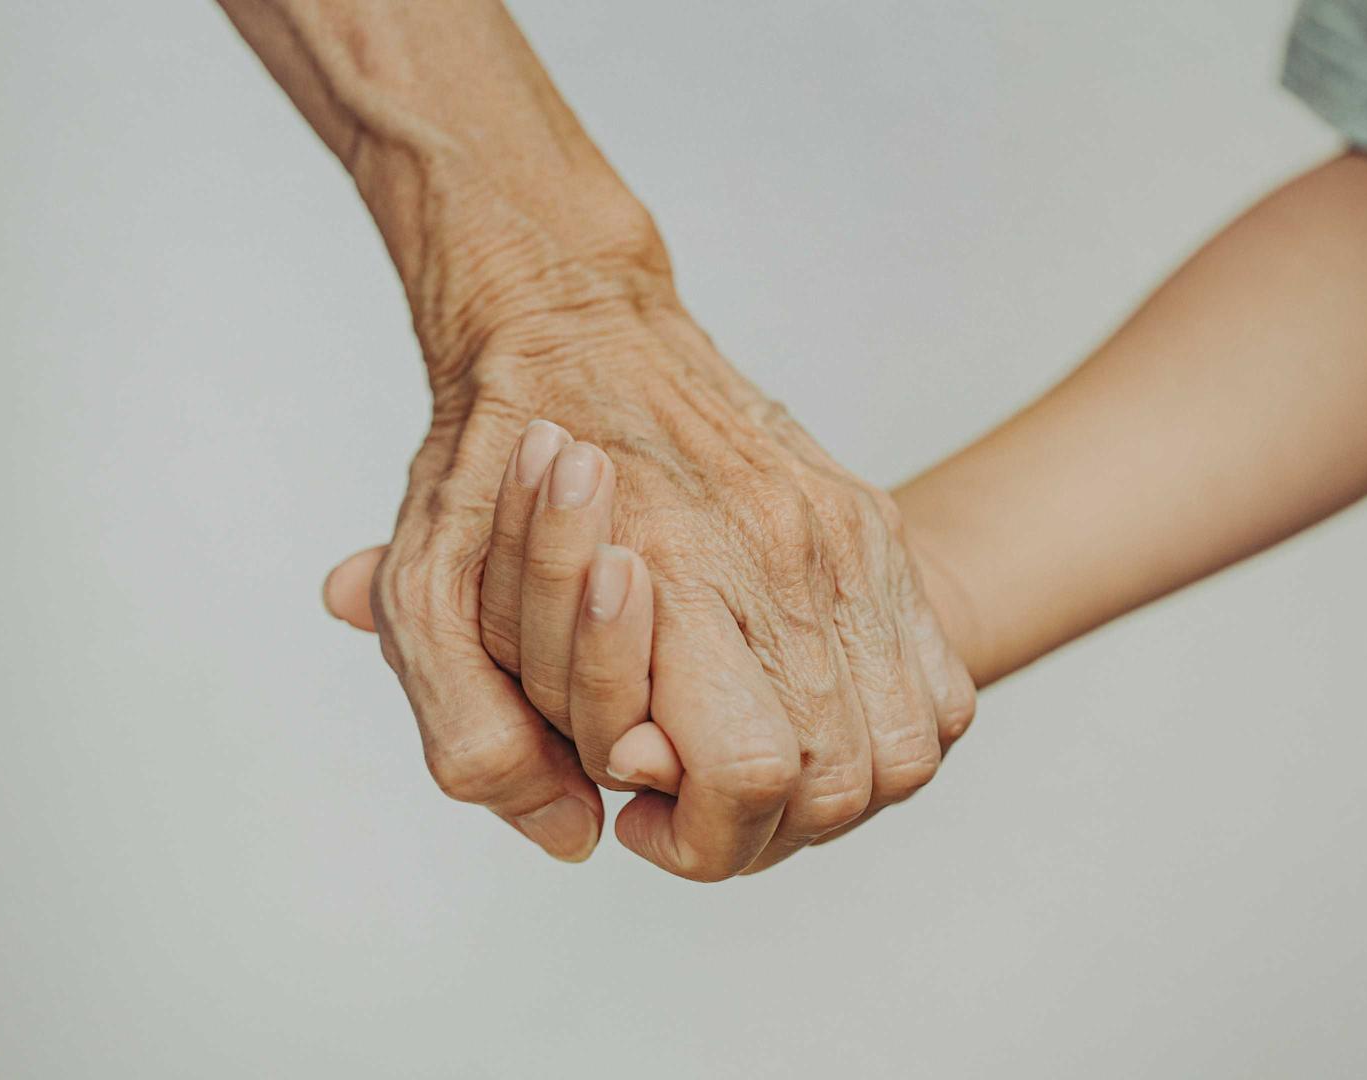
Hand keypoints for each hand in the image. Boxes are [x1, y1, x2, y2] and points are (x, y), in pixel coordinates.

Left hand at [328, 283, 977, 879]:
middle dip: (757, 832)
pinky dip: (883, 740)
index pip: (750, 773)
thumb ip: (476, 734)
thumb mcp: (429, 595)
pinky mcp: (875, 533)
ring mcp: (847, 545)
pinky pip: (937, 692)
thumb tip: (577, 836)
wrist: (571, 320)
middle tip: (684, 799)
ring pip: (901, 752)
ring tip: (743, 769)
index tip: (637, 813)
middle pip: (837, 782)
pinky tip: (803, 722)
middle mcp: (787, 560)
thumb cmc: (495, 461)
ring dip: (829, 796)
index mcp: (680, 575)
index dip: (697, 836)